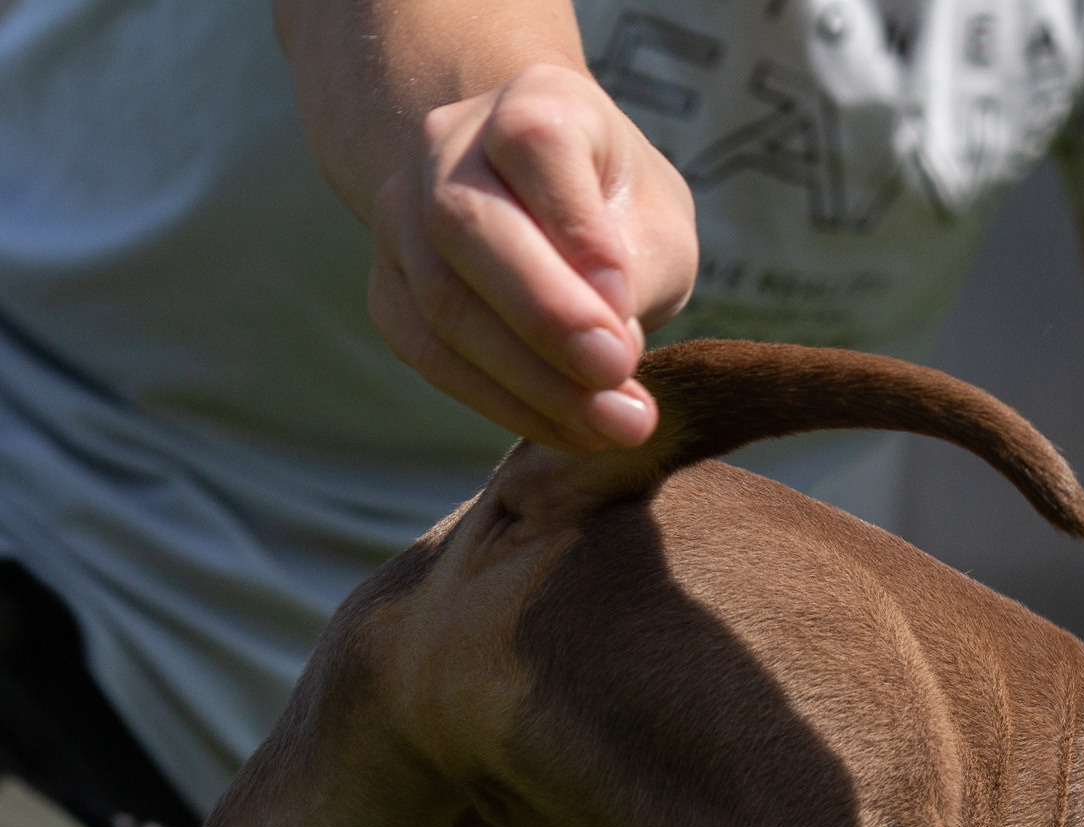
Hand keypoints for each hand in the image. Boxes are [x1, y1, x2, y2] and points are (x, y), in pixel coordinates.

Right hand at [368, 63, 696, 450]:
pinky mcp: (388, 288)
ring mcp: (401, 216)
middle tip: (618, 376)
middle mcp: (446, 145)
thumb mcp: (657, 223)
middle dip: (545, 315)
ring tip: (617, 424)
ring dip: (533, 379)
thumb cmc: (618, 212)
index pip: (534, 145)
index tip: (626, 302)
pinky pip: (430, 354)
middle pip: (465, 225)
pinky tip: (573, 431)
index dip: (575, 227)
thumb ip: (639, 270)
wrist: (538, 208)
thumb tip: (605, 355)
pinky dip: (503, 402)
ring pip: (442, 301)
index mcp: (529, 100)